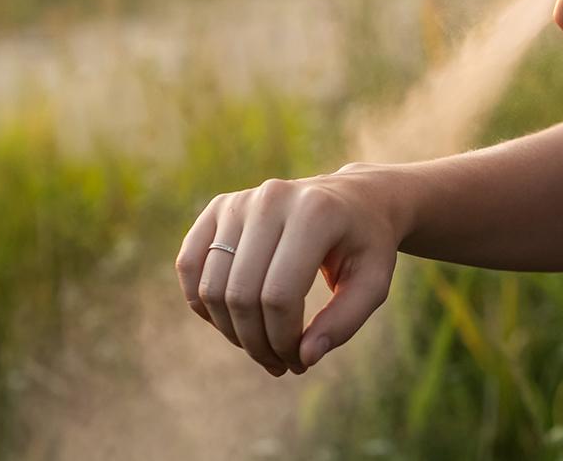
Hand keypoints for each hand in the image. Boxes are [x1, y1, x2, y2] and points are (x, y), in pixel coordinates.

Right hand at [174, 163, 403, 374]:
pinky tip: (233, 322)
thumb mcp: (372, 283)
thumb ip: (344, 322)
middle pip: (241, 294)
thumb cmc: (366, 245)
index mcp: (315, 213)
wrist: (355, 199)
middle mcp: (271, 199)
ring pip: (211, 286)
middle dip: (257, 342)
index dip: (283, 339)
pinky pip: (189, 264)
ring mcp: (240, 200)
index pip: (280, 294)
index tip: (300, 361)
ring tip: (261, 347)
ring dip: (230, 331)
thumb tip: (304, 357)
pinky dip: (203, 304)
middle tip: (280, 364)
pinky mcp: (219, 207)